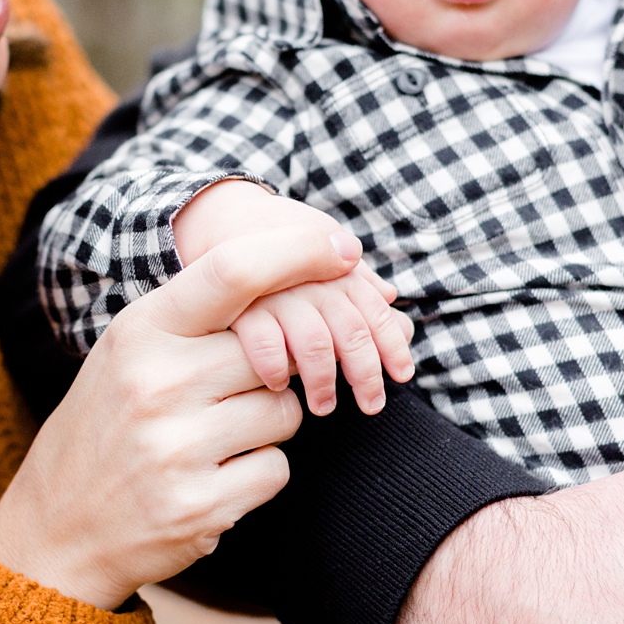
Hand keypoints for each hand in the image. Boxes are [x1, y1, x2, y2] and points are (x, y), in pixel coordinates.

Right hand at [0, 225, 364, 608]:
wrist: (55, 530)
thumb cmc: (109, 427)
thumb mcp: (131, 353)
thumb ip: (201, 320)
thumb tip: (304, 282)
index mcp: (140, 332)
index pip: (233, 271)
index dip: (300, 251)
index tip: (344, 246)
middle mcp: (156, 383)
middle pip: (277, 352)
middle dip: (278, 372)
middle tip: (231, 395)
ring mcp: (177, 448)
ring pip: (287, 413)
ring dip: (268, 427)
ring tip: (211, 439)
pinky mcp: (200, 506)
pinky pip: (276, 469)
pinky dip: (257, 474)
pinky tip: (211, 479)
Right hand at [175, 179, 413, 415]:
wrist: (220, 216)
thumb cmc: (279, 239)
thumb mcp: (322, 248)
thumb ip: (355, 277)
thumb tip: (391, 298)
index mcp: (336, 268)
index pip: (374, 312)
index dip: (393, 346)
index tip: (403, 376)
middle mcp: (311, 280)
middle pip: (351, 332)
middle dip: (365, 374)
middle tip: (371, 405)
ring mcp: (276, 293)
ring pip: (315, 345)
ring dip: (323, 382)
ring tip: (324, 407)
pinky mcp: (239, 307)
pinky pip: (266, 345)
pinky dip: (277, 369)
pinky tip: (279, 386)